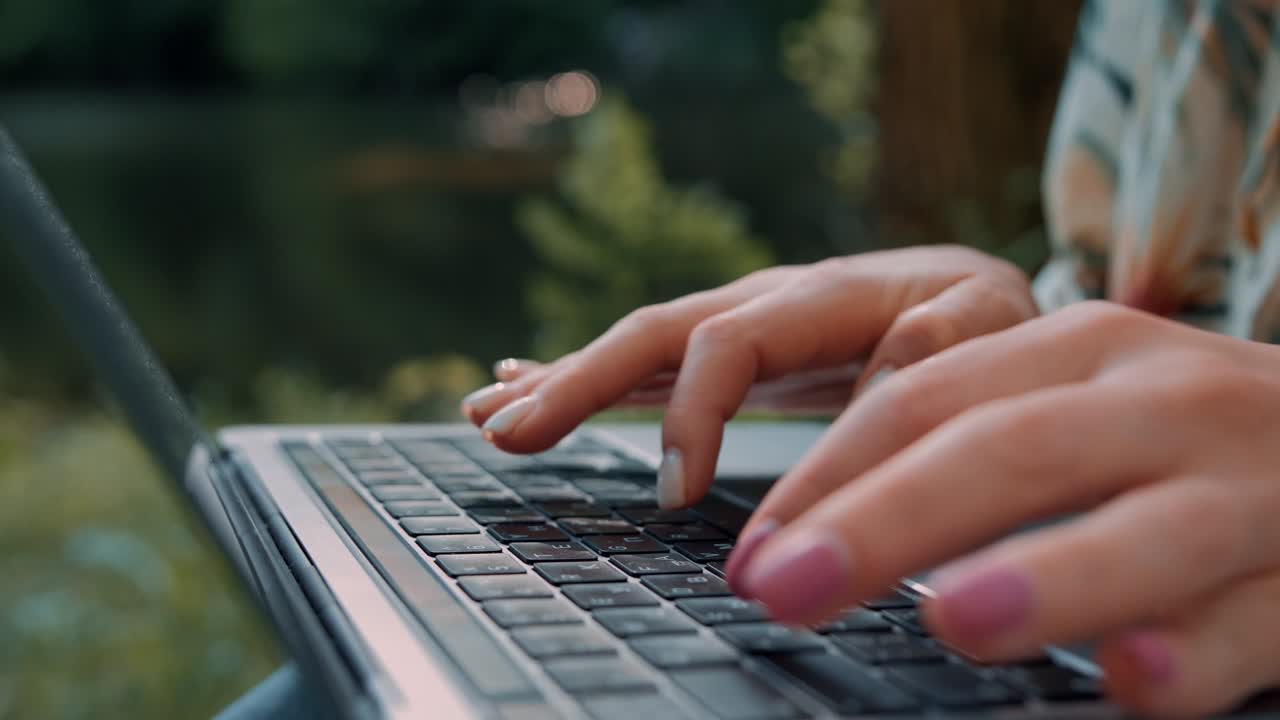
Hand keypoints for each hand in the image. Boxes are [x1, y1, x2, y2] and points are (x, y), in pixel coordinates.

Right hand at [461, 246, 1035, 506]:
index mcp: (821, 294)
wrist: (971, 292)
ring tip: (490, 413)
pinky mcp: (731, 354)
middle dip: (576, 382)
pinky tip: (527, 387)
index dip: (691, 412)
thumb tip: (878, 371)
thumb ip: (939, 342)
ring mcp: (739, 325)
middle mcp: (763, 301)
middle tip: (506, 430)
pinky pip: (646, 365)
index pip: (727, 342)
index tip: (675, 494)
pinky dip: (584, 378)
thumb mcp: (990, 321)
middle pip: (653, 333)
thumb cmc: (985, 317)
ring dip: (561, 381)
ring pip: (635, 347)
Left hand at [730, 301, 1279, 715]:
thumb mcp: (1081, 404)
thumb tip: (817, 533)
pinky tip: (1133, 679)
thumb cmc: (1184, 435)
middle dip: (887, 519)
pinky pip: (1256, 618)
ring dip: (1049, 575)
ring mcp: (1250, 484)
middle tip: (781, 588)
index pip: (925, 400)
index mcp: (1081, 350)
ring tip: (955, 618)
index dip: (826, 478)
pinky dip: (1196, 651)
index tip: (752, 556)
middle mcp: (1159, 399)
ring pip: (1148, 528)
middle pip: (1009, 451)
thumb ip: (974, 448)